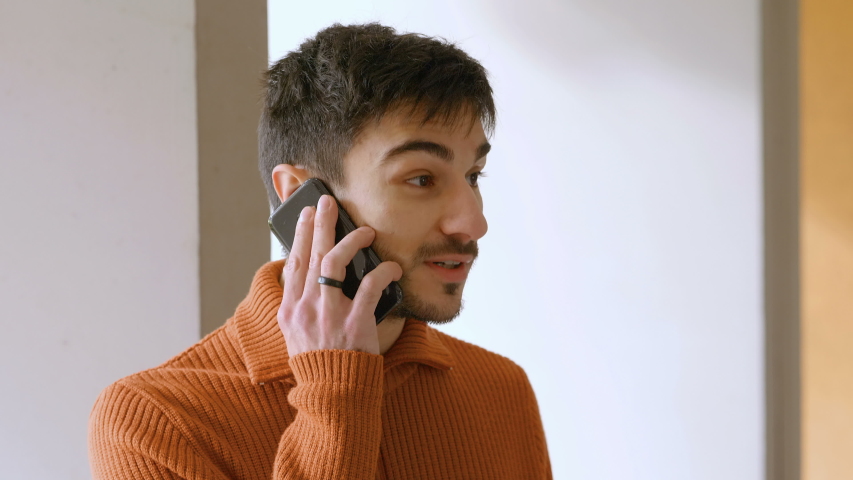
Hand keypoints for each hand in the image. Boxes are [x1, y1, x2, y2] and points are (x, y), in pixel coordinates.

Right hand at [277, 195, 402, 356]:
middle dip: (320, 224)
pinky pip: (370, 286)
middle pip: (312, 254)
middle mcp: (306, 307)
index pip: (293, 264)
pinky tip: (393, 267)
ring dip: (351, 240)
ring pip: (335, 262)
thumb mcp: (297, 334)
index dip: (299, 236)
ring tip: (365, 231)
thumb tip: (313, 275)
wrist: (333, 393)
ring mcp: (329, 314)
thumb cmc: (319, 362)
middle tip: (326, 202)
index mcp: (290, 309)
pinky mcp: (355, 322)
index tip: (305, 215)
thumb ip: (302, 305)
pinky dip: (383, 272)